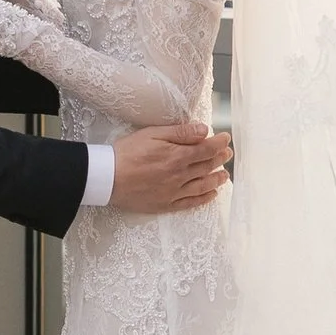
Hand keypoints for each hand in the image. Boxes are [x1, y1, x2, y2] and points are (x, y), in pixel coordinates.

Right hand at [109, 121, 232, 212]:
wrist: (107, 178)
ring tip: (224, 175)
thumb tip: (204, 130)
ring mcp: (174, 192)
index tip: (226, 138)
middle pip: (207, 166)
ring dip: (217, 179)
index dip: (219, 143)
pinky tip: (211, 194)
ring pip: (203, 185)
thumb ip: (180, 132)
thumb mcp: (152, 133)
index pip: (207, 149)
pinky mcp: (166, 204)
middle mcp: (180, 175)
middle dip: (220, 158)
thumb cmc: (127, 152)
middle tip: (227, 154)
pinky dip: (204, 199)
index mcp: (178, 156)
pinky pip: (191, 203)